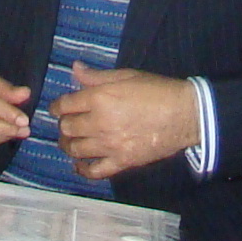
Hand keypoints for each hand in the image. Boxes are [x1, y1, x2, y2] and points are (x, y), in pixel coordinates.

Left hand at [50, 65, 200, 180]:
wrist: (185, 114)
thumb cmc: (157, 90)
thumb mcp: (126, 75)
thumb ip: (96, 75)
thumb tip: (74, 69)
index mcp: (99, 98)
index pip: (64, 105)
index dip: (56, 107)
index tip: (58, 108)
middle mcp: (99, 123)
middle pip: (66, 128)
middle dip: (63, 125)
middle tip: (67, 124)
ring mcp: (109, 145)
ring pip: (75, 150)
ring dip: (68, 146)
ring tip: (70, 142)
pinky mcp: (121, 162)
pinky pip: (94, 171)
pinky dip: (83, 170)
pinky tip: (80, 165)